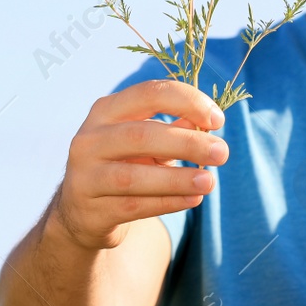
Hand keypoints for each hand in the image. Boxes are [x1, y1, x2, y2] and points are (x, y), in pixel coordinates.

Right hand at [51, 79, 226, 250]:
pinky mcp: (91, 209)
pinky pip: (134, 206)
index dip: (187, 101)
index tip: (218, 119)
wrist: (83, 212)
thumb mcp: (145, 141)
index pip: (149, 93)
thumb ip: (173, 129)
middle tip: (221, 152)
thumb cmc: (123, 165)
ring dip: (177, 178)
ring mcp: (85, 176)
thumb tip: (208, 122)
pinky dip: (167, 202)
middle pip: (141, 134)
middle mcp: (90, 139)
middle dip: (187, 142)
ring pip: (134, 176)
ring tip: (209, 181)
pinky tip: (193, 199)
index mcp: (106, 110)